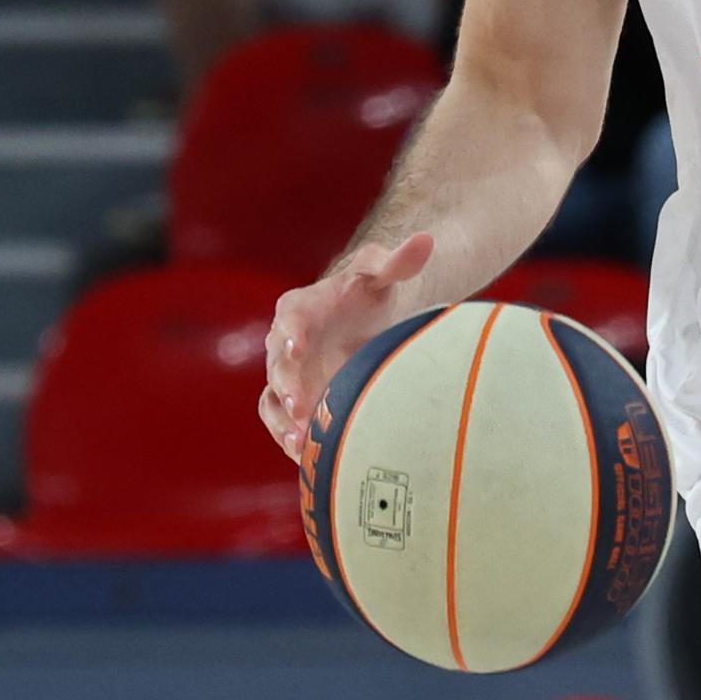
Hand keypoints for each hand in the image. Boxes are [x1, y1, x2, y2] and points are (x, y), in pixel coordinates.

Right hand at [260, 233, 434, 458]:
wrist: (364, 320)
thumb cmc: (370, 292)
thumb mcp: (382, 273)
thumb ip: (398, 260)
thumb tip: (427, 239)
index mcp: (302, 307)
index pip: (289, 318)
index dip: (290, 332)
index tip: (298, 347)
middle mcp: (287, 342)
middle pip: (277, 365)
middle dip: (285, 386)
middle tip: (300, 407)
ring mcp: (290, 376)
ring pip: (273, 400)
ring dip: (282, 422)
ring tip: (299, 444)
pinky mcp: (298, 401)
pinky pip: (284, 423)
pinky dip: (291, 439)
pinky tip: (309, 460)